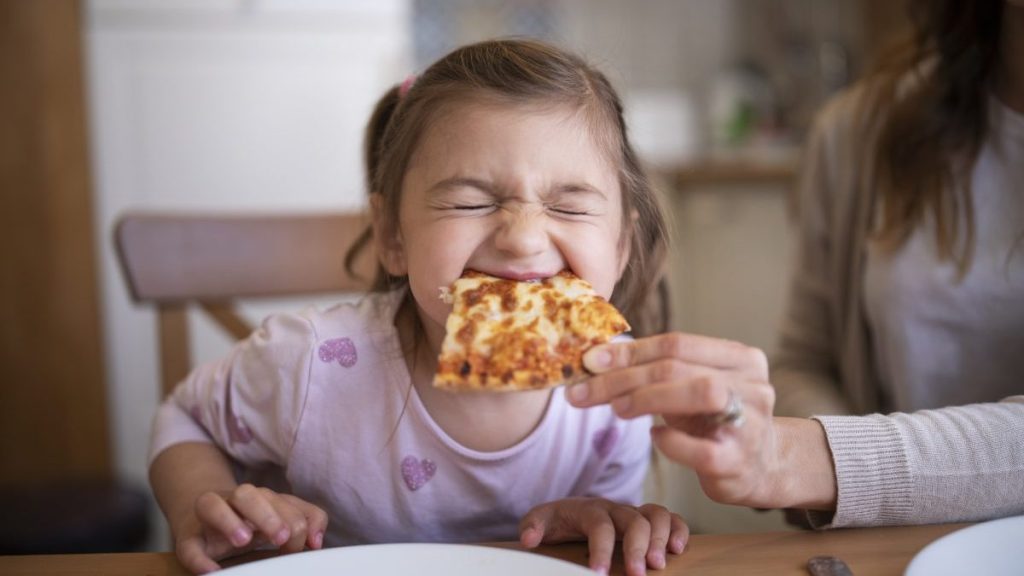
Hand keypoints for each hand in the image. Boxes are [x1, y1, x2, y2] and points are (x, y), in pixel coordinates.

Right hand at [174, 483, 327, 573]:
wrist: (201, 520)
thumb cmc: (247, 520)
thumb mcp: (278, 517)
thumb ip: (304, 520)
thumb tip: (317, 540)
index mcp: (258, 498)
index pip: (278, 499)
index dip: (295, 518)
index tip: (307, 544)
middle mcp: (232, 502)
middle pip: (247, 493)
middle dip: (267, 514)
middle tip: (281, 539)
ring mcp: (206, 518)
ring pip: (212, 504)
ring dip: (229, 521)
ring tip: (244, 540)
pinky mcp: (188, 539)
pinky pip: (188, 545)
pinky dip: (198, 558)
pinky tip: (211, 570)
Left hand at [519, 497, 687, 575]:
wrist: (572, 510)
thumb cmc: (558, 520)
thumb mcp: (541, 521)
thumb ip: (533, 526)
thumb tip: (528, 539)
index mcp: (589, 509)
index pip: (600, 525)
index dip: (601, 548)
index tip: (598, 574)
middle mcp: (615, 508)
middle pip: (634, 520)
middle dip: (637, 548)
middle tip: (636, 575)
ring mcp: (633, 512)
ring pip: (656, 515)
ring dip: (660, 538)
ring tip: (658, 564)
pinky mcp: (647, 520)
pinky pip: (670, 518)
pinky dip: (678, 530)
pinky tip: (678, 550)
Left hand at [567, 332, 784, 507]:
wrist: (763, 468)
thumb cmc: (714, 421)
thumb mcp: (691, 389)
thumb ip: (657, 371)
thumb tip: (596, 360)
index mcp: (739, 357)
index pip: (676, 343)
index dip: (629, 351)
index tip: (589, 361)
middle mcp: (750, 383)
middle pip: (677, 367)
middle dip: (623, 377)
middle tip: (583, 392)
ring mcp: (749, 421)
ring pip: (698, 393)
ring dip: (646, 398)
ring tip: (616, 408)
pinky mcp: (740, 461)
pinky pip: (701, 449)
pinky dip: (670, 442)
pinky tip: (654, 438)